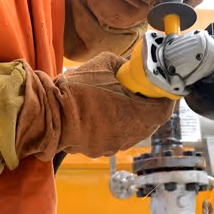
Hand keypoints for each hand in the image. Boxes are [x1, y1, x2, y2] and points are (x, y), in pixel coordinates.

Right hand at [16, 53, 173, 161]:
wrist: (48, 113)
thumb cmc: (77, 89)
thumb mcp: (105, 63)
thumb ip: (124, 65)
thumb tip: (131, 67)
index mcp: (139, 115)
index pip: (165, 108)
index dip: (165, 96)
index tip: (162, 87)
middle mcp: (131, 135)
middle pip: (150, 121)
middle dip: (147, 105)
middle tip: (140, 90)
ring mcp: (115, 145)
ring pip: (132, 129)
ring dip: (129, 115)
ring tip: (117, 100)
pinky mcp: (100, 149)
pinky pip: (114, 135)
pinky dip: (113, 124)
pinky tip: (101, 112)